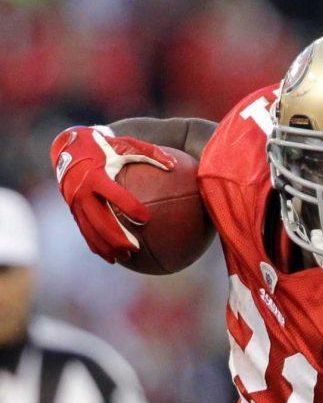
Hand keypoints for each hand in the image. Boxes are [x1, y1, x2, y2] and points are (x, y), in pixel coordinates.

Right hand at [49, 126, 174, 261]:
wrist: (67, 146)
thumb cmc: (104, 146)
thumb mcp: (126, 144)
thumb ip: (150, 154)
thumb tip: (175, 166)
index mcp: (96, 175)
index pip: (114, 194)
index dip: (129, 206)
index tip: (146, 219)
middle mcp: (82, 190)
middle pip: (100, 220)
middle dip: (117, 237)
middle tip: (137, 248)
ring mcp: (74, 201)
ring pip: (91, 230)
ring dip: (108, 246)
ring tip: (126, 256)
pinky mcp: (72, 209)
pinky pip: (84, 231)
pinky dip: (96, 246)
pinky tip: (111, 258)